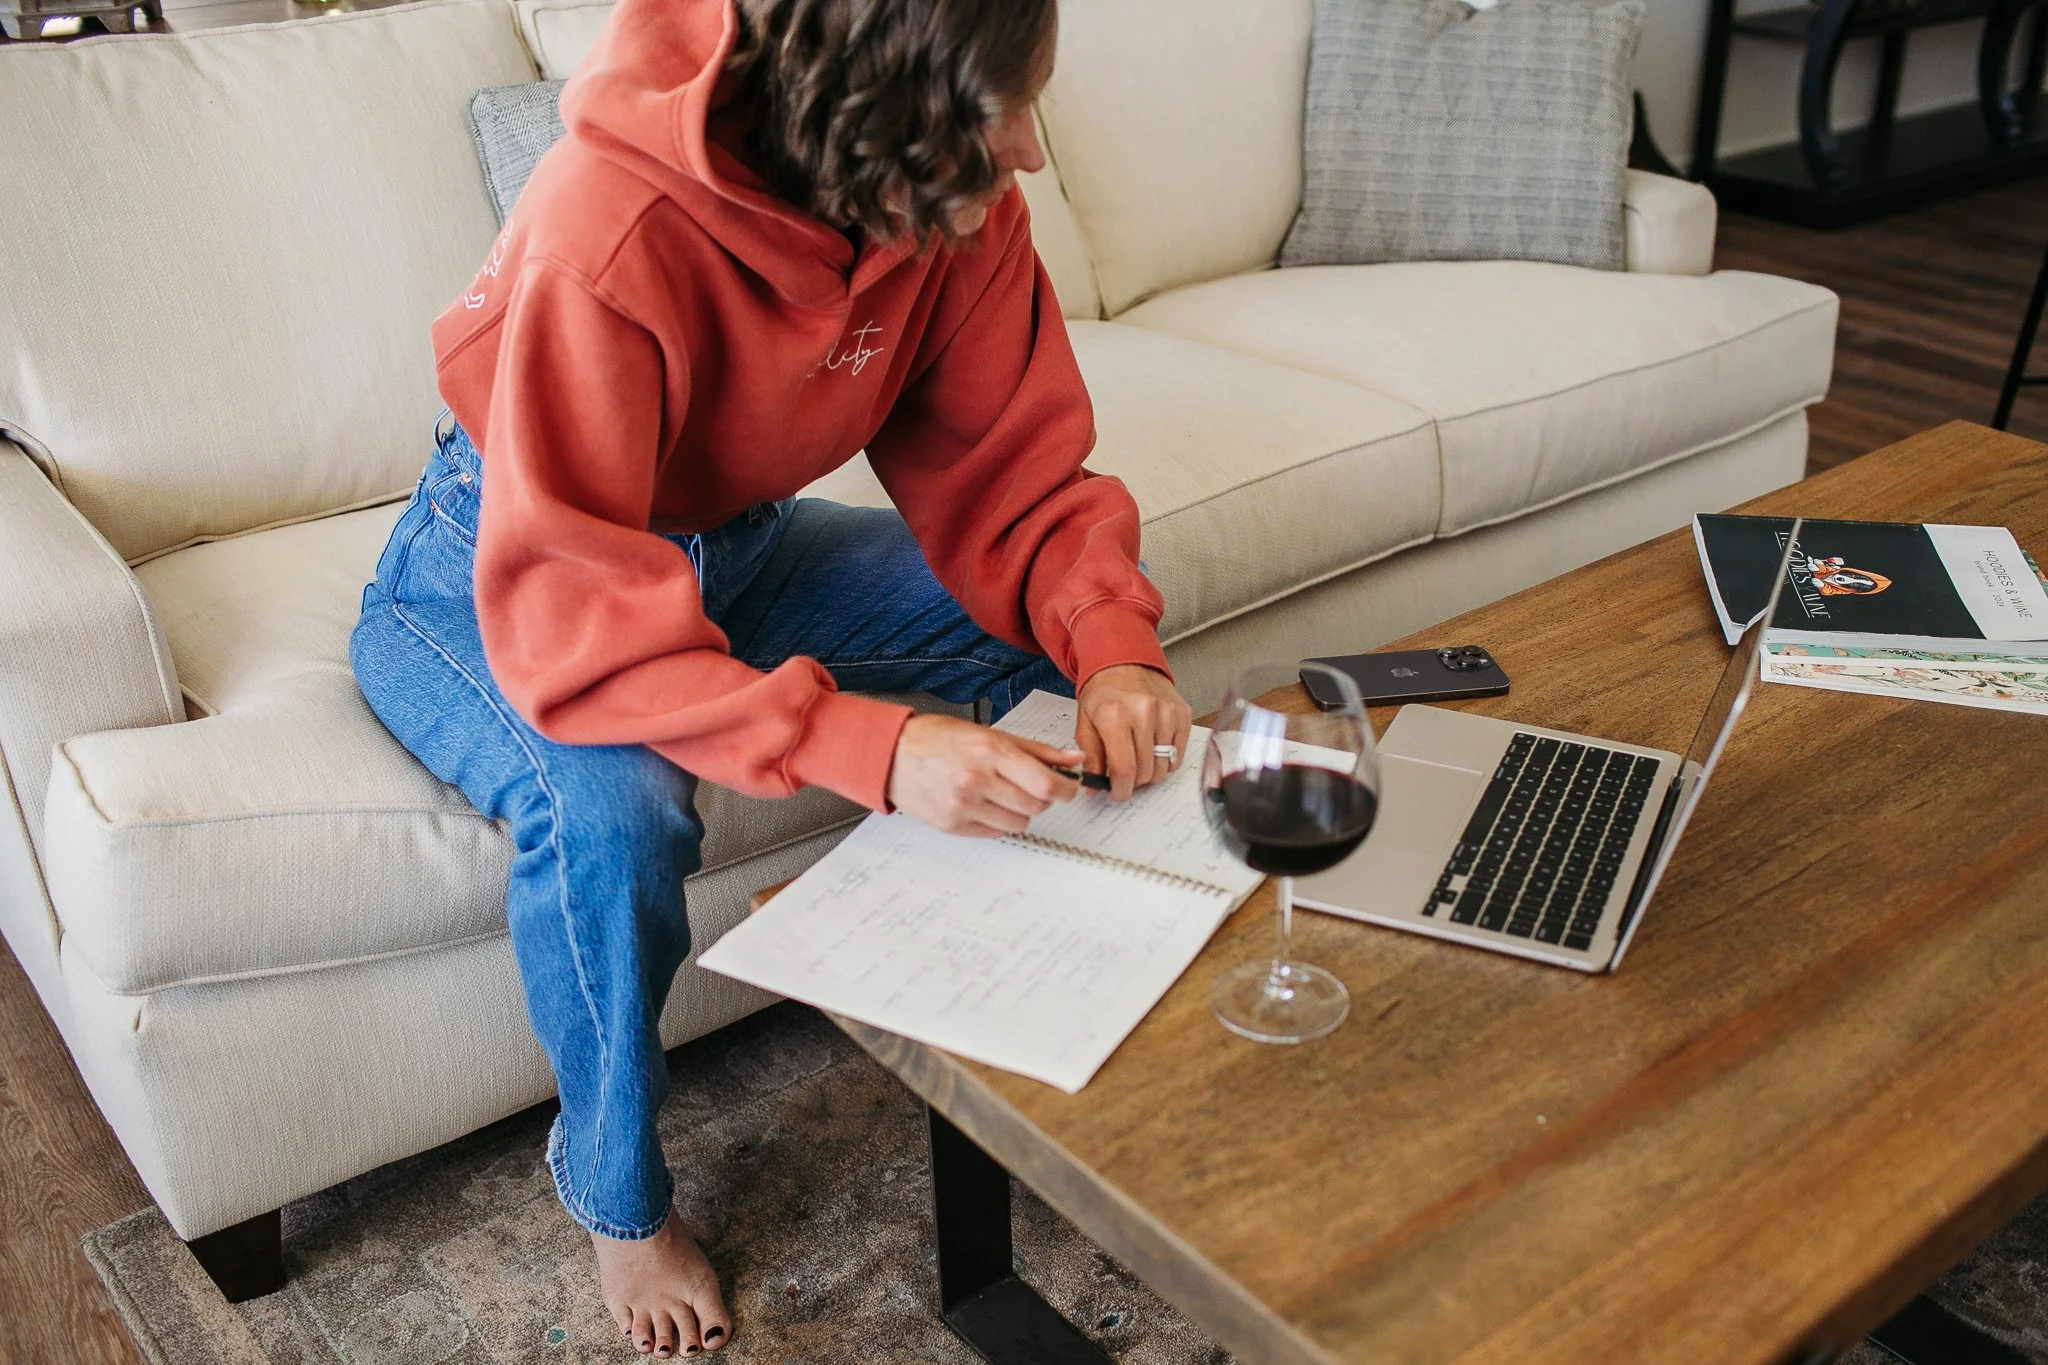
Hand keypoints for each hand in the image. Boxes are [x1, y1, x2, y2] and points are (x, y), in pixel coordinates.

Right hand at [887, 714, 1081, 837]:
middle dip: (1044, 798)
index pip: (1044, 783)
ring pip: (1019, 823)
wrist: (891, 755)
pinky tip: (984, 803)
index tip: (1069, 786)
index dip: (1066, 788)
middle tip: (1034, 786)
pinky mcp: (953, 826)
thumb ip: (1036, 750)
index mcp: (988, 751)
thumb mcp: (988, 733)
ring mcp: (963, 807)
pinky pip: (996, 833)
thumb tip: (1073, 759)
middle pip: (1035, 806)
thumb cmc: (937, 739)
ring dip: (1021, 811)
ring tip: (1003, 793)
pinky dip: (999, 820)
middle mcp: (976, 780)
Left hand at [1076, 664, 1192, 802]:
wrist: (1125, 662)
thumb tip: (1095, 788)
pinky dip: (1166, 760)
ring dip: (1149, 773)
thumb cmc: (1104, 692)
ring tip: (1137, 762)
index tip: (1117, 794)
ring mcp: (1167, 713)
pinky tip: (1152, 750)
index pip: (1124, 769)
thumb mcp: (1085, 722)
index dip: (1120, 790)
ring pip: (1163, 766)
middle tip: (1124, 778)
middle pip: (1145, 771)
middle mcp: (1144, 713)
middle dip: (1133, 783)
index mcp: (1115, 716)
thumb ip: (1090, 757)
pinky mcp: (1182, 714)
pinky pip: (1178, 755)